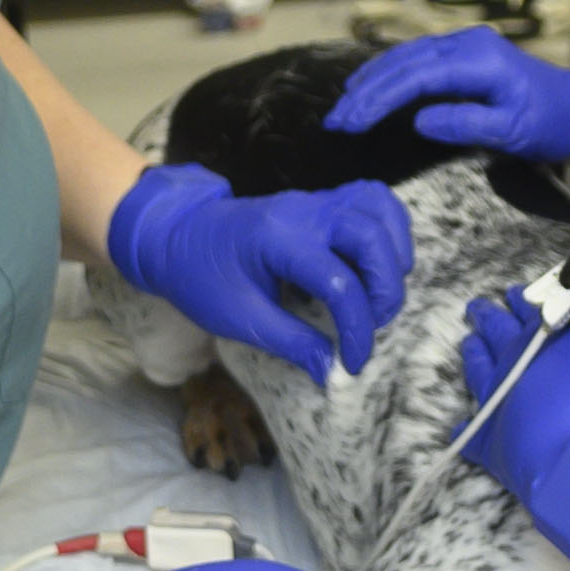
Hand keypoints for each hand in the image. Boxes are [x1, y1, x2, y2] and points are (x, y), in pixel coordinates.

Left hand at [108, 162, 410, 378]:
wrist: (175, 236)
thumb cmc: (201, 276)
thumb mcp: (241, 319)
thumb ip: (292, 343)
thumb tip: (332, 371)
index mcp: (278, 239)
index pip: (339, 281)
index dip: (356, 328)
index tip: (352, 363)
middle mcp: (304, 211)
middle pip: (370, 236)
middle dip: (385, 288)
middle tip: (375, 325)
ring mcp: (315, 200)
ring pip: (378, 208)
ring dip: (394, 252)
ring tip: (382, 292)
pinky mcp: (321, 202)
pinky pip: (370, 199)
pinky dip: (388, 227)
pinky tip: (380, 262)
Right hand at [325, 28, 569, 163]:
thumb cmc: (553, 123)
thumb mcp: (514, 132)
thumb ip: (467, 123)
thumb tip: (421, 119)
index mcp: (479, 59)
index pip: (415, 76)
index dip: (379, 99)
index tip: (351, 122)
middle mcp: (468, 43)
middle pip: (403, 62)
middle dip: (366, 90)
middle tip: (336, 119)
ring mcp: (466, 45)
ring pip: (406, 57)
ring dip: (372, 80)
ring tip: (344, 106)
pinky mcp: (465, 54)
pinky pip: (419, 60)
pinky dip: (390, 74)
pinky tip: (372, 87)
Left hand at [456, 289, 569, 564]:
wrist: (569, 443)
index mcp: (533, 337)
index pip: (525, 309)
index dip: (521, 299)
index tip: (512, 291)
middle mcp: (507, 364)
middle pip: (494, 333)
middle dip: (487, 317)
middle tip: (476, 307)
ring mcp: (493, 402)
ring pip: (477, 372)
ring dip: (474, 356)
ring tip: (468, 342)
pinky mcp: (487, 442)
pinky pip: (470, 436)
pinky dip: (464, 432)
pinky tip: (458, 429)